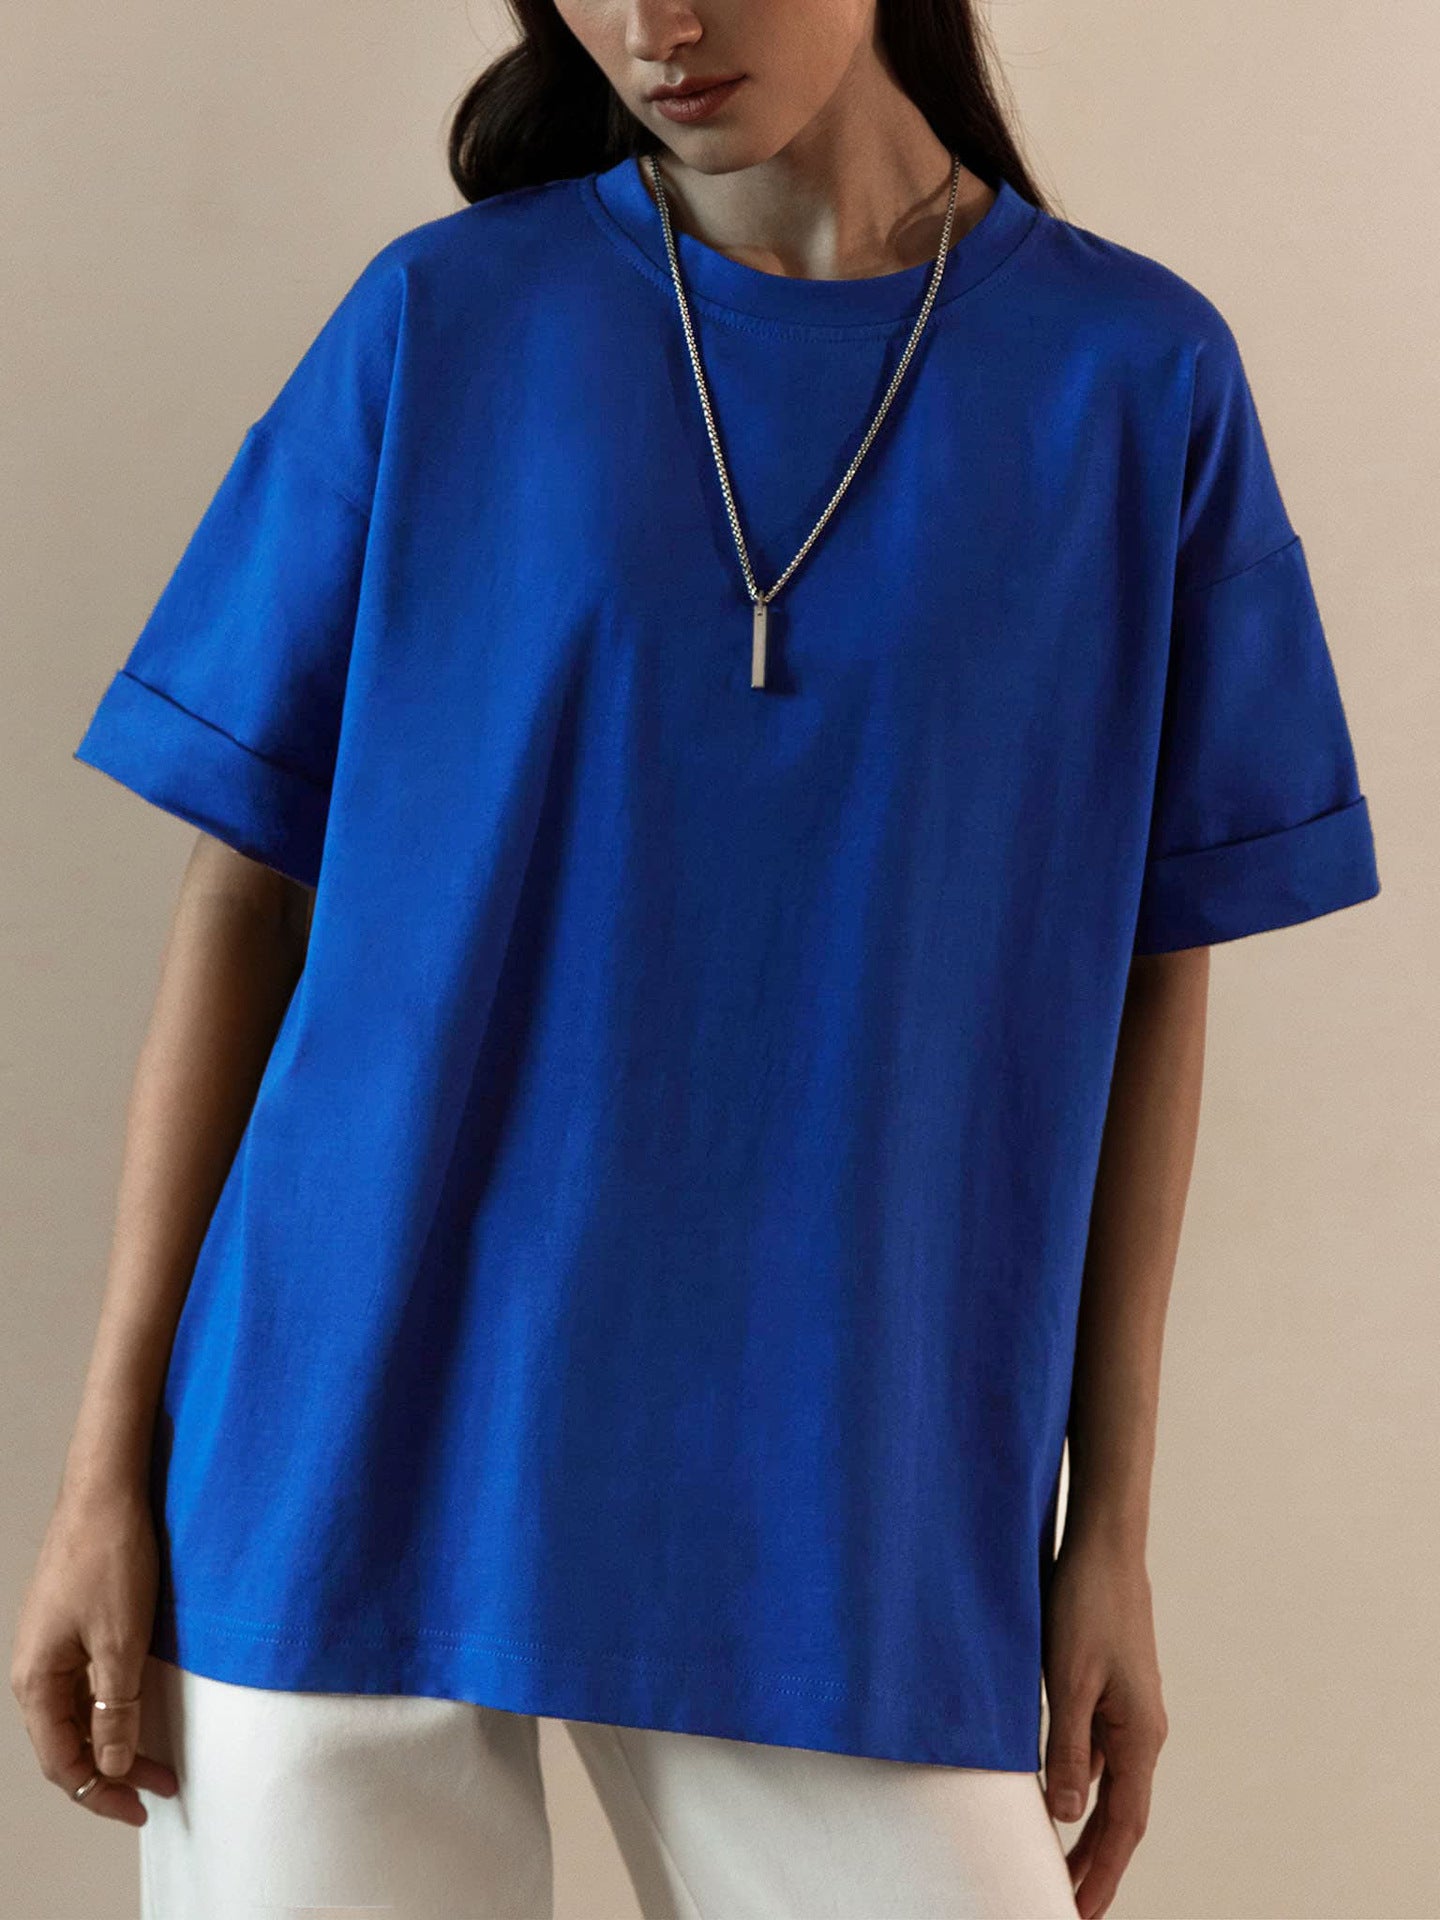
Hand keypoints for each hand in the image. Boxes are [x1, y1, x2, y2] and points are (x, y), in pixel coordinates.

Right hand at [10, 1481, 179, 1824]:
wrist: (106, 1489)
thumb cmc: (109, 1558)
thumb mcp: (121, 1643)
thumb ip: (115, 1709)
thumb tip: (110, 1765)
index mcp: (35, 1679)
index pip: (62, 1761)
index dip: (100, 1792)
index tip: (140, 1807)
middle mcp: (34, 1667)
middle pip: (68, 1740)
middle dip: (111, 1770)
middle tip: (159, 1786)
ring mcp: (51, 1643)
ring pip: (78, 1711)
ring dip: (114, 1738)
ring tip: (156, 1756)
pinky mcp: (71, 1622)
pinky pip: (86, 1681)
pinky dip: (113, 1704)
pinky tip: (139, 1707)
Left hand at [1041, 1532, 1167, 1918]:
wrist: (1105, 1544)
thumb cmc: (1086, 1604)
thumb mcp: (1068, 1678)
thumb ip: (1068, 1747)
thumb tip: (1067, 1814)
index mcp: (1139, 1735)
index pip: (1124, 1824)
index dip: (1102, 1872)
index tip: (1079, 1913)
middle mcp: (1141, 1730)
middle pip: (1122, 1814)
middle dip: (1097, 1862)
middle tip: (1069, 1904)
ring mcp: (1129, 1710)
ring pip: (1109, 1785)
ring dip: (1088, 1827)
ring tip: (1060, 1865)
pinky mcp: (1111, 1690)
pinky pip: (1099, 1753)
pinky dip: (1082, 1784)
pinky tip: (1059, 1795)